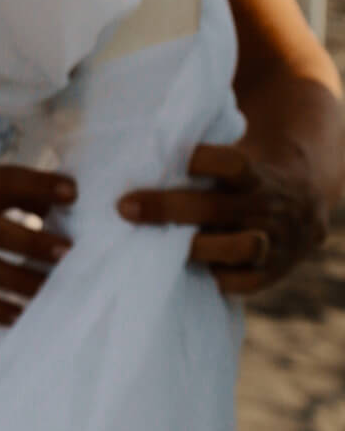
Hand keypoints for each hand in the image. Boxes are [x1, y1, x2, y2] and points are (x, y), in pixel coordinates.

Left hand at [119, 130, 335, 295]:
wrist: (304, 210)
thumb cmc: (245, 183)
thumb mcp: (237, 166)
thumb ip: (202, 164)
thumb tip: (138, 149)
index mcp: (253, 176)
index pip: (232, 163)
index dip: (202, 159)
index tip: (165, 157)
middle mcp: (263, 206)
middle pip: (216, 207)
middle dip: (167, 208)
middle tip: (125, 207)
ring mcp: (272, 241)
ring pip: (240, 247)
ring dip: (197, 248)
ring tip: (162, 247)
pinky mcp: (273, 273)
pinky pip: (244, 282)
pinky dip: (216, 277)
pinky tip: (190, 270)